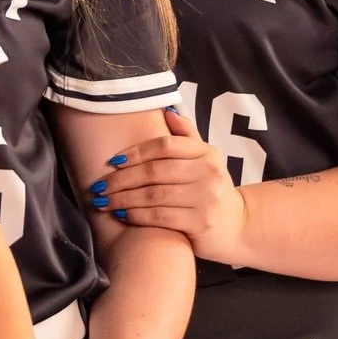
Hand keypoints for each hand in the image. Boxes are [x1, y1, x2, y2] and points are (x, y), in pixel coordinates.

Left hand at [89, 107, 247, 263]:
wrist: (238, 227)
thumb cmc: (211, 189)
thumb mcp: (205, 160)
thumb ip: (187, 136)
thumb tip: (167, 111)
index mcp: (207, 153)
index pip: (165, 145)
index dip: (135, 151)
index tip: (112, 161)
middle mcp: (208, 173)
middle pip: (154, 171)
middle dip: (121, 179)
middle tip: (99, 185)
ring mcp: (206, 199)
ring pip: (153, 195)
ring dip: (122, 199)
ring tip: (102, 201)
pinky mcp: (200, 223)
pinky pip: (159, 216)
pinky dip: (136, 215)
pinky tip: (121, 214)